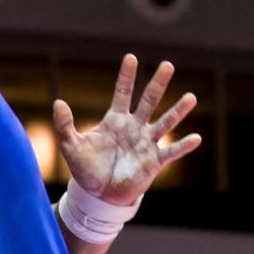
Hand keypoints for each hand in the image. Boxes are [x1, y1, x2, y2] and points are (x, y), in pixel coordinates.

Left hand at [52, 54, 202, 205]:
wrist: (98, 195)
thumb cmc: (86, 170)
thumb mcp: (71, 147)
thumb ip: (64, 125)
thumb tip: (58, 102)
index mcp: (115, 120)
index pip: (123, 93)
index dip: (126, 76)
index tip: (131, 57)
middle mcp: (134, 127)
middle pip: (149, 100)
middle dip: (158, 83)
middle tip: (167, 65)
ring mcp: (146, 143)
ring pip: (165, 122)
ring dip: (178, 110)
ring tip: (191, 97)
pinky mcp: (154, 162)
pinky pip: (171, 152)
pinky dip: (183, 146)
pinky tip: (196, 138)